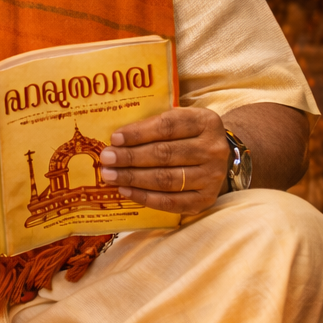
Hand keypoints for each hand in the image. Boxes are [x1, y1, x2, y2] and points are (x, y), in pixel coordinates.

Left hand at [100, 107, 229, 214]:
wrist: (216, 158)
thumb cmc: (186, 135)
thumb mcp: (177, 120)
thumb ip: (152, 126)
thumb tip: (116, 141)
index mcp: (205, 122)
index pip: (168, 126)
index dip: (139, 133)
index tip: (115, 138)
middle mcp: (213, 149)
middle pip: (165, 154)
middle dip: (131, 157)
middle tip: (106, 159)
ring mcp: (212, 176)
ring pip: (167, 179)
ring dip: (133, 178)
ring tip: (110, 175)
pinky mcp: (206, 199)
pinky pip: (171, 202)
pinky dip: (145, 197)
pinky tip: (126, 191)